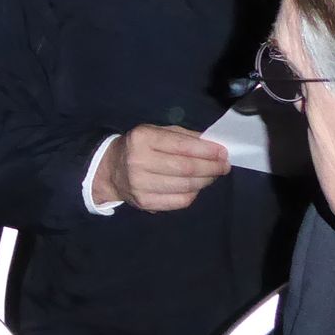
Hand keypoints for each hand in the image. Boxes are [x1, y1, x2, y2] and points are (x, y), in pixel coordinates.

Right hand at [92, 125, 230, 211]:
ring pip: (185, 186)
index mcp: (142, 139)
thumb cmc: (139, 146)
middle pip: (186, 168)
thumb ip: (183, 136)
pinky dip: (194, 194)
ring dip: (206, 180)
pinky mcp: (145, 202)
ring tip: (213, 175)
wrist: (111, 169)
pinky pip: (180, 201)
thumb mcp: (156, 132)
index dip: (206, 151)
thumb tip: (213, 146)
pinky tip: (196, 186)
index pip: (181, 146)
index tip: (223, 153)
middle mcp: (139, 161)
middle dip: (211, 167)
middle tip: (224, 166)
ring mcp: (140, 184)